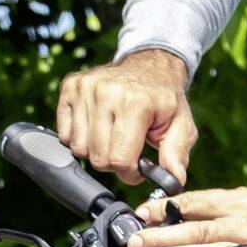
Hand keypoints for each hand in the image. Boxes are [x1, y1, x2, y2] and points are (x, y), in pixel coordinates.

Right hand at [56, 49, 196, 185]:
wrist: (149, 65)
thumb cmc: (163, 100)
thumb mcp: (181, 126)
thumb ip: (177, 155)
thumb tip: (174, 180)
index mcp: (134, 103)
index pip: (119, 160)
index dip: (131, 172)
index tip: (139, 164)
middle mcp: (106, 92)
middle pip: (98, 159)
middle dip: (114, 162)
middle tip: (127, 147)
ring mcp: (85, 87)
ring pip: (79, 149)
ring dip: (96, 150)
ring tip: (113, 135)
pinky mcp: (70, 87)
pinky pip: (64, 135)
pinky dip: (80, 138)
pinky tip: (97, 126)